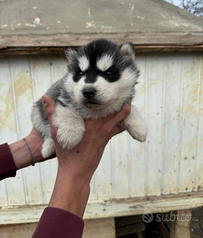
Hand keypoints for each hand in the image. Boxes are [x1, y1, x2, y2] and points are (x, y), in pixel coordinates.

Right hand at [42, 95, 130, 217]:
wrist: (76, 173)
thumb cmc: (66, 154)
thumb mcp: (57, 132)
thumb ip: (52, 113)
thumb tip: (45, 97)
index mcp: (92, 123)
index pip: (106, 106)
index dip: (111, 95)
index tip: (113, 87)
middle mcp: (103, 127)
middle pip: (120, 111)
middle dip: (122, 100)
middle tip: (122, 91)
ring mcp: (107, 134)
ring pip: (122, 119)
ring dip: (124, 110)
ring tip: (125, 100)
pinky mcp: (107, 140)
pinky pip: (118, 127)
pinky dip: (121, 120)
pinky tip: (120, 116)